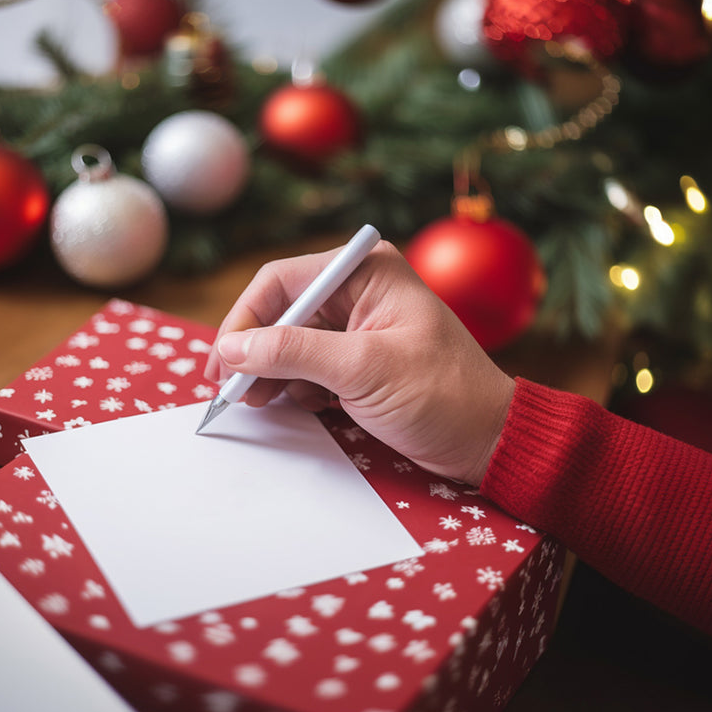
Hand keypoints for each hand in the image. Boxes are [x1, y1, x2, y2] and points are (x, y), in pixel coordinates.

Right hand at [204, 240, 514, 485]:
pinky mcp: (357, 361)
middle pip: (280, 311)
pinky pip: (306, 366)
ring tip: (256, 402)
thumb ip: (294, 353)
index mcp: (365, 271)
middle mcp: (358, 290)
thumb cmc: (442, 395)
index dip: (244, 320)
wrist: (488, 439)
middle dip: (254, 351)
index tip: (223, 362)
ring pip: (289, 342)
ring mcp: (357, 327)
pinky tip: (294, 405)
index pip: (282, 282)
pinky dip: (292, 386)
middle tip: (230, 389)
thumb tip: (232, 348)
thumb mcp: (363, 368)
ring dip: (269, 372)